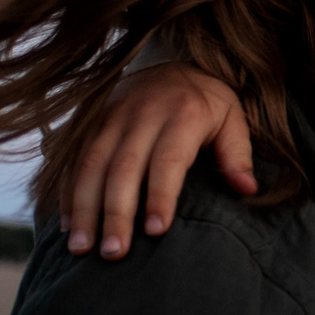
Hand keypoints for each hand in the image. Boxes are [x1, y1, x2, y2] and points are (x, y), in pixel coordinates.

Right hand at [65, 64, 253, 257]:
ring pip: (92, 164)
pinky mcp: (90, 119)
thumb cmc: (208, 102)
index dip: (161, 196)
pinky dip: (68, 192)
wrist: (173, 60)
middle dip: (116, 213)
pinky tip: (67, 225)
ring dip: (84, 208)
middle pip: (124, 167)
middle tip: (114, 253)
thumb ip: (237, 155)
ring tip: (81, 248)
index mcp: (183, 113)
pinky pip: (74, 158)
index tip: (156, 232)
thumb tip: (247, 189)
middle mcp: (142, 112)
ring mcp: (111, 115)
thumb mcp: (233, 120)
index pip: (168, 160)